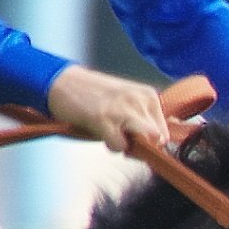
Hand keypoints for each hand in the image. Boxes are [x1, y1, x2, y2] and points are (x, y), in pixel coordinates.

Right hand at [45, 66, 188, 162]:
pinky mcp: (105, 118)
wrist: (62, 82)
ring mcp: (123, 109)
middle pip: (158, 139)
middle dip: (143, 146)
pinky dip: (112, 146)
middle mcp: (139, 100)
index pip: (166, 131)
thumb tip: (163, 142)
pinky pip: (120, 146)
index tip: (136, 140)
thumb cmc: (94, 95)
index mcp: (148, 95)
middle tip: (123, 138)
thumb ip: (145, 119)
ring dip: (128, 146)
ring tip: (112, 133)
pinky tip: (100, 132)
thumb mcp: (127, 101)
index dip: (152, 143)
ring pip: (144, 142)